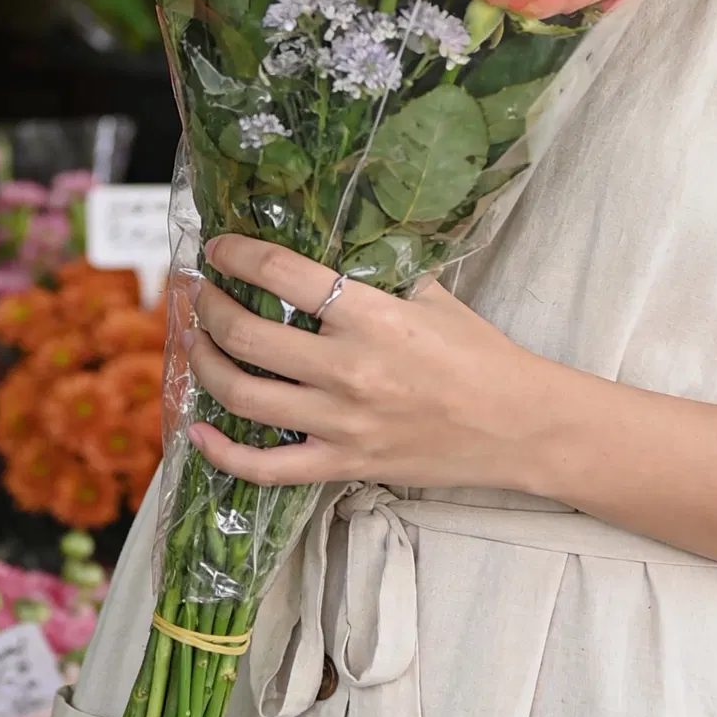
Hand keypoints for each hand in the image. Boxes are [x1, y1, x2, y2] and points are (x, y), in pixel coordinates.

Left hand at [188, 233, 554, 491]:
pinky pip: (267, 468)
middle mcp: (349, 370)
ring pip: (244, 396)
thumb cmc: (482, 356)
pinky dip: (223, 453)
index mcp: (373, 317)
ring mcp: (342, 423)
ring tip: (196, 342)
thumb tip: (328, 251)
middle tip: (198, 293)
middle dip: (208, 307)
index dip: (238, 255)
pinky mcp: (344, 465)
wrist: (520, 426)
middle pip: (248, 334)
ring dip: (206, 364)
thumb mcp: (433, 297)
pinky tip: (200, 430)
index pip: (284, 274)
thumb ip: (379, 276)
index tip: (218, 248)